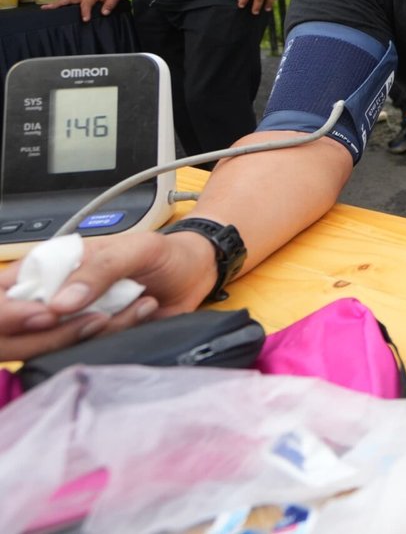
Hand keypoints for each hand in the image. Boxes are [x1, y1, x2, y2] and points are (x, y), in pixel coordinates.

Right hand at [0, 231, 213, 361]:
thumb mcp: (136, 249)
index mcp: (52, 264)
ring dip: (101, 328)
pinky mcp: (94, 338)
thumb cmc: (163, 252)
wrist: (195, 271)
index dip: (11, 312)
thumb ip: (99, 270)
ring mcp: (72, 319)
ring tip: (137, 300)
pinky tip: (143, 310)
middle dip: (60, 330)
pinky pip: (91, 349)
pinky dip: (119, 332)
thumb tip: (61, 303)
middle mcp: (55, 293)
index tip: (48, 315)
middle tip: (101, 315)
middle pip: (22, 329)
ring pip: (57, 344)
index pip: (6, 292)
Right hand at [47, 0, 125, 19]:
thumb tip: (104, 12)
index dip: (85, 12)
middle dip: (58, 4)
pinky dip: (60, 5)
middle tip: (47, 8)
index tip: (85, 20)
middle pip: (68, 0)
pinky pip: (68, 2)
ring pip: (66, 0)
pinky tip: (53, 10)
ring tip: (45, 9)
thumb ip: (111, 4)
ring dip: (55, 4)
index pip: (86, 4)